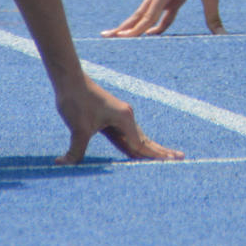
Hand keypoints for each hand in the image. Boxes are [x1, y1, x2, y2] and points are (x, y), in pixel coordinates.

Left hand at [54, 75, 181, 164]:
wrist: (70, 80)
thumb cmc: (78, 100)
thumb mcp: (78, 129)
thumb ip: (76, 151)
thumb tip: (65, 165)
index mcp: (125, 118)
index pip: (141, 144)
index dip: (154, 156)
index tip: (170, 162)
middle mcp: (126, 117)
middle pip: (146, 140)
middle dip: (161, 151)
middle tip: (180, 158)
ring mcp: (119, 118)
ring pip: (137, 139)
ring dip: (149, 149)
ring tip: (165, 156)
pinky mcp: (110, 119)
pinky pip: (125, 137)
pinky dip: (134, 146)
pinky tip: (136, 152)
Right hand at [102, 0, 224, 36]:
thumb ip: (213, 15)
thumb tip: (222, 34)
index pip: (149, 16)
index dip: (137, 30)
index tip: (123, 40)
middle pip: (139, 14)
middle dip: (123, 27)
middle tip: (105, 37)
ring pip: (145, 13)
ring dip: (133, 25)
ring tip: (118, 36)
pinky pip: (159, 13)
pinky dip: (153, 24)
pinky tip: (149, 35)